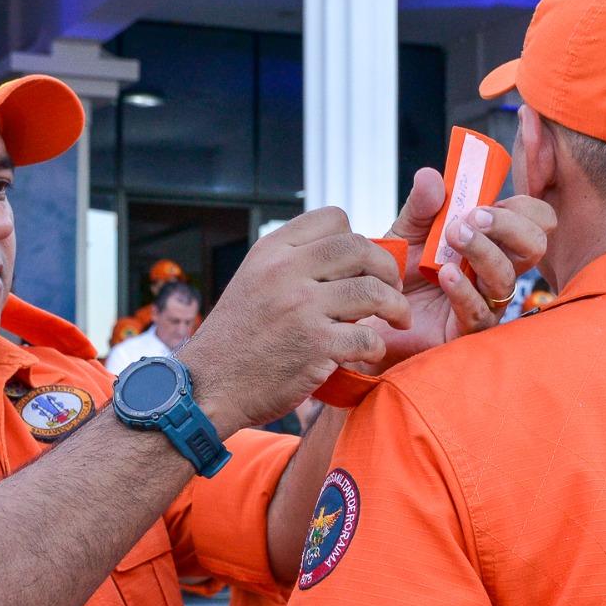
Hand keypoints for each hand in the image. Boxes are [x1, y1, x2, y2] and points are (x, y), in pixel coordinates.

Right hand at [177, 207, 408, 435]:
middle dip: (387, 268)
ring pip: (373, 291)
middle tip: (392, 289)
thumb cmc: (236, 339)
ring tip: (398, 320)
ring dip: (395, 307)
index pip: (333, 218)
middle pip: (360, 248)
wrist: (208, 387)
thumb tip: (345, 254)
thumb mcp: (254, 281)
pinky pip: (367, 338)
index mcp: (271, 250)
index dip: (357, 238)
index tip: (360, 264)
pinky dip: (377, 347)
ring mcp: (300, 308)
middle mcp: (285, 271)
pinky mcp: (314, 346)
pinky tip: (369, 352)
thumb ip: (293, 264)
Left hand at [366, 167, 554, 369]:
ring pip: (506, 278)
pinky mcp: (467, 330)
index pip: (534, 219)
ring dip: (482, 252)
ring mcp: (487, 302)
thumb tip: (432, 176)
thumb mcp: (408, 229)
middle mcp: (497, 269)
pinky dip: (463, 290)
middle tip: (472, 218)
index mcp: (494, 240)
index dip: (523, 207)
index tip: (486, 201)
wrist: (377, 307)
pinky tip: (445, 273)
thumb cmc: (402, 269)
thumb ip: (422, 204)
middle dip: (509, 226)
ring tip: (453, 237)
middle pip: (534, 246)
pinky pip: (478, 312)